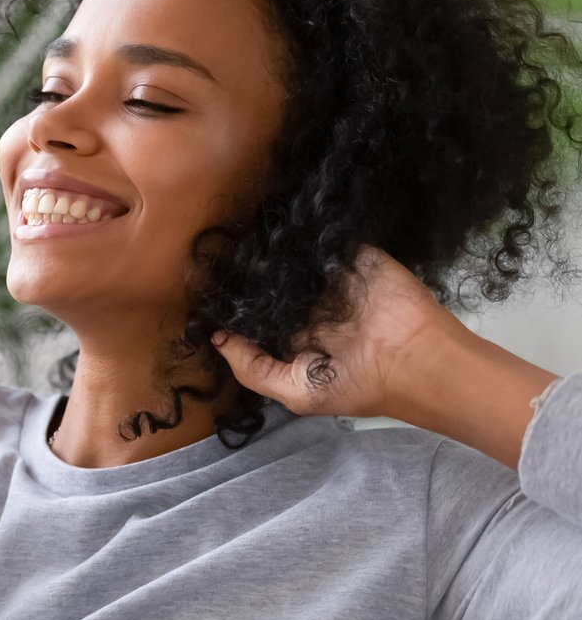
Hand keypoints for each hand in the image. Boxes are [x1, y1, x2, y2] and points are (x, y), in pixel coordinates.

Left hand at [213, 245, 555, 467]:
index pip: (254, 313)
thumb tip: (215, 339)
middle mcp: (308, 304)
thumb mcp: (294, 390)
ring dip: (267, 251)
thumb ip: (252, 367)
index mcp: (294, 334)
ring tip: (237, 238)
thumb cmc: (355, 383)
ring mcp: (328, 277)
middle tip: (215, 258)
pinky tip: (273, 230)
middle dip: (243, 273)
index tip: (204, 292)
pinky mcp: (351, 255)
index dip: (231, 304)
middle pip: (265, 282)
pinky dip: (298, 235)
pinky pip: (317, 240)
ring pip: (287, 258)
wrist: (415, 360)